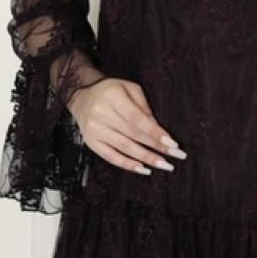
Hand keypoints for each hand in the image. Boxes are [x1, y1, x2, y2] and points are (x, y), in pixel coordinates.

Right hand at [68, 78, 187, 174]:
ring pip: (124, 148)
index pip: (137, 119)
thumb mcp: (129, 88)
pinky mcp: (92, 143)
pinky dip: (127, 165)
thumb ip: (143, 106)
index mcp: (113, 98)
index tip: (171, 142)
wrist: (81, 96)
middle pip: (133, 135)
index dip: (154, 132)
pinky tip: (143, 169)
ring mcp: (95, 130)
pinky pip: (111, 157)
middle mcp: (102, 114)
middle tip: (175, 156)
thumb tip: (157, 126)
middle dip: (156, 147)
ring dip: (146, 158)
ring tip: (164, 164)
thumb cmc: (110, 91)